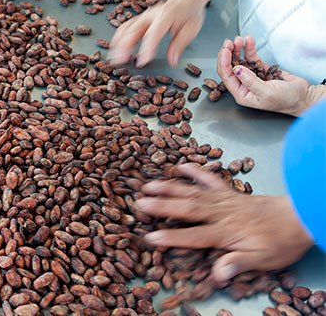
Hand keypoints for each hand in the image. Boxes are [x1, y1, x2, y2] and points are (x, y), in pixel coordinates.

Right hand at [108, 0, 204, 66]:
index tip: (142, 61)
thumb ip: (179, 45)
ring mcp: (142, 15)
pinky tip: (114, 49)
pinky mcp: (138, 18)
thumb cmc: (189, 14)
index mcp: (166, 16)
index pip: (153, 33)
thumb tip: (172, 61)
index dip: (146, 47)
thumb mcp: (190, 30)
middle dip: (124, 46)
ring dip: (117, 43)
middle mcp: (151, 15)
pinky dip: (117, 38)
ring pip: (125, 28)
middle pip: (133, 30)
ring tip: (113, 58)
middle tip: (119, 61)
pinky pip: (124, 27)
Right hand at [136, 164, 312, 284]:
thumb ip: (238, 263)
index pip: (193, 236)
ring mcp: (224, 200)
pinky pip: (210, 180)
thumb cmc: (280, 242)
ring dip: (169, 188)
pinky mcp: (230, 192)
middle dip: (161, 206)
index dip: (170, 238)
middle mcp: (220, 213)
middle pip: (186, 209)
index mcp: (226, 232)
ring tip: (147, 185)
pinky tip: (179, 166)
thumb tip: (217, 273)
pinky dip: (195, 171)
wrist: (300, 217)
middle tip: (138, 204)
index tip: (149, 237)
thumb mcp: (263, 259)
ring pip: (192, 192)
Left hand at [218, 36, 315, 115]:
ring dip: (238, 49)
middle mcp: (244, 85)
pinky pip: (251, 57)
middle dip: (229, 53)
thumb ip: (250, 81)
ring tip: (238, 39)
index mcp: (242, 94)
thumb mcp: (267, 92)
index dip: (224, 62)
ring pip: (240, 60)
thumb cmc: (287, 100)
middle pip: (231, 67)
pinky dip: (249, 49)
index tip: (225, 50)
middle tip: (229, 42)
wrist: (303, 97)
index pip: (227, 76)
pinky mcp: (260, 69)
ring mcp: (252, 76)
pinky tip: (248, 41)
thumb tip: (236, 70)